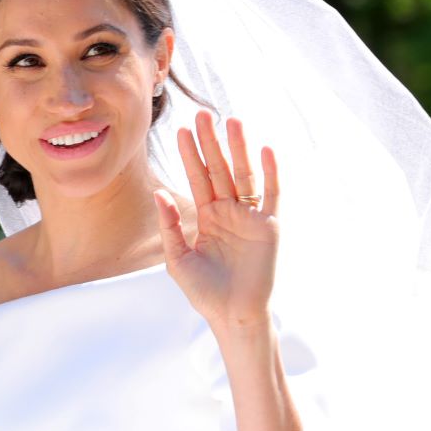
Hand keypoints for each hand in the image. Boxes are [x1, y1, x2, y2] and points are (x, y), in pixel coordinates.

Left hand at [153, 109, 278, 337]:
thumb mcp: (179, 258)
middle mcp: (228, 211)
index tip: (181, 130)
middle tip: (203, 114)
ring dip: (239, 148)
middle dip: (212, 143)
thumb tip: (158, 193)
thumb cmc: (205, 291)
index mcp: (207, 216)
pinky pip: (271, 195)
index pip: (198, 177)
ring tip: (232, 121)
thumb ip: (170, 226)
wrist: (232, 315)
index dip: (190, 155)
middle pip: (220, 169)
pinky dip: (271, 172)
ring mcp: (250, 217)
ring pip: (244, 175)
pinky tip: (265, 149)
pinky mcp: (269, 226)